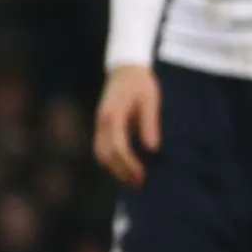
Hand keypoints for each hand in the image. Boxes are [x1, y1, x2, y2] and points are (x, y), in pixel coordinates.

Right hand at [93, 64, 161, 185]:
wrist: (124, 68)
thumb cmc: (140, 83)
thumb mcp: (151, 100)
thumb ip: (149, 124)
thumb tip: (152, 149)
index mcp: (113, 115)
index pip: (118, 147)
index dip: (130, 165)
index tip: (143, 176)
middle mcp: (102, 121)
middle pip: (106, 154)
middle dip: (122, 171)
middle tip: (141, 184)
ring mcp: (99, 124)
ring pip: (100, 154)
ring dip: (115, 169)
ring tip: (134, 179)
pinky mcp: (102, 125)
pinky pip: (101, 148)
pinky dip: (111, 161)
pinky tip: (125, 167)